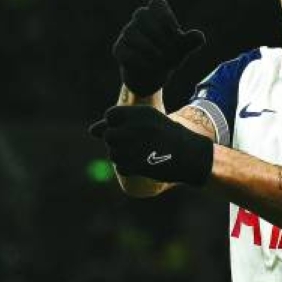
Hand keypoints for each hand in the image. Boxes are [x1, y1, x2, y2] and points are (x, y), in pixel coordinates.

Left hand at [88, 106, 213, 185]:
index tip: (127, 131)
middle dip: (117, 142)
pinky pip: (121, 167)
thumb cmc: (166, 135)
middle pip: (109, 136)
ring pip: (113, 153)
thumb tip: (91, 131)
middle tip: (133, 146)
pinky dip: (127, 168)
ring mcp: (138, 146)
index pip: (110, 116)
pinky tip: (140, 164)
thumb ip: (117, 124)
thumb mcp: (145, 122)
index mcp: (139, 112)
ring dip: (121, 157)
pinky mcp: (140, 164)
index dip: (115, 125)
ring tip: (138, 155)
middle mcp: (137, 127)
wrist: (190, 154)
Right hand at [112, 0, 205, 96]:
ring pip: (131, 32)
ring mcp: (127, 34)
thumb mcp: (182, 50)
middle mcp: (139, 20)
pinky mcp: (119, 50)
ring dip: (149, 48)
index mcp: (155, 14)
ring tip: (162, 62)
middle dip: (158, 34)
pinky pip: (125, 51)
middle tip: (171, 52)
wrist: (151, 77)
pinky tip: (151, 68)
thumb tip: (199, 36)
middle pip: (141, 14)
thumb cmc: (168, 56)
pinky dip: (139, 60)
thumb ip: (190, 42)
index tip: (177, 34)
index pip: (156, 4)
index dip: (166, 17)